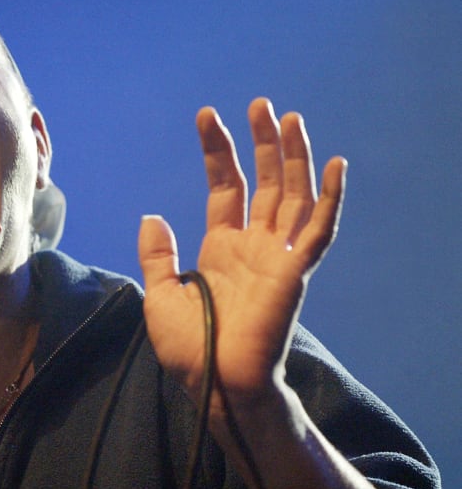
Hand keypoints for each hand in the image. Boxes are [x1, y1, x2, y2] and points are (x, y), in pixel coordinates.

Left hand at [138, 97, 345, 413]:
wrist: (213, 383)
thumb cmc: (189, 348)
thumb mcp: (159, 293)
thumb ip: (158, 255)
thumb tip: (151, 216)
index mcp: (222, 248)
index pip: (225, 187)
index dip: (218, 152)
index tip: (206, 117)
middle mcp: (253, 246)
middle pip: (264, 182)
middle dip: (262, 143)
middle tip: (260, 105)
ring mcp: (277, 256)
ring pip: (293, 195)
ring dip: (294, 157)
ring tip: (290, 118)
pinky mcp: (296, 272)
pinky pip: (319, 230)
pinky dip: (330, 198)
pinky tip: (335, 164)